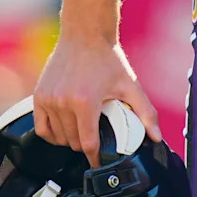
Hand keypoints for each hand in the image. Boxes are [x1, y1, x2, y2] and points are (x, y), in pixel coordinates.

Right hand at [33, 36, 160, 168]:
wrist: (85, 34)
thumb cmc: (107, 59)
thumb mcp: (130, 84)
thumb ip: (146, 112)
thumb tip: (157, 136)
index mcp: (85, 102)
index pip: (89, 143)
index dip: (96, 157)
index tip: (100, 162)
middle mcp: (63, 102)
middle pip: (73, 142)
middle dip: (86, 145)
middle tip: (96, 139)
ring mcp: (49, 99)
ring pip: (59, 137)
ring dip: (70, 140)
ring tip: (83, 132)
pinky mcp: (39, 96)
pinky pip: (41, 128)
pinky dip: (52, 134)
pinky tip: (63, 132)